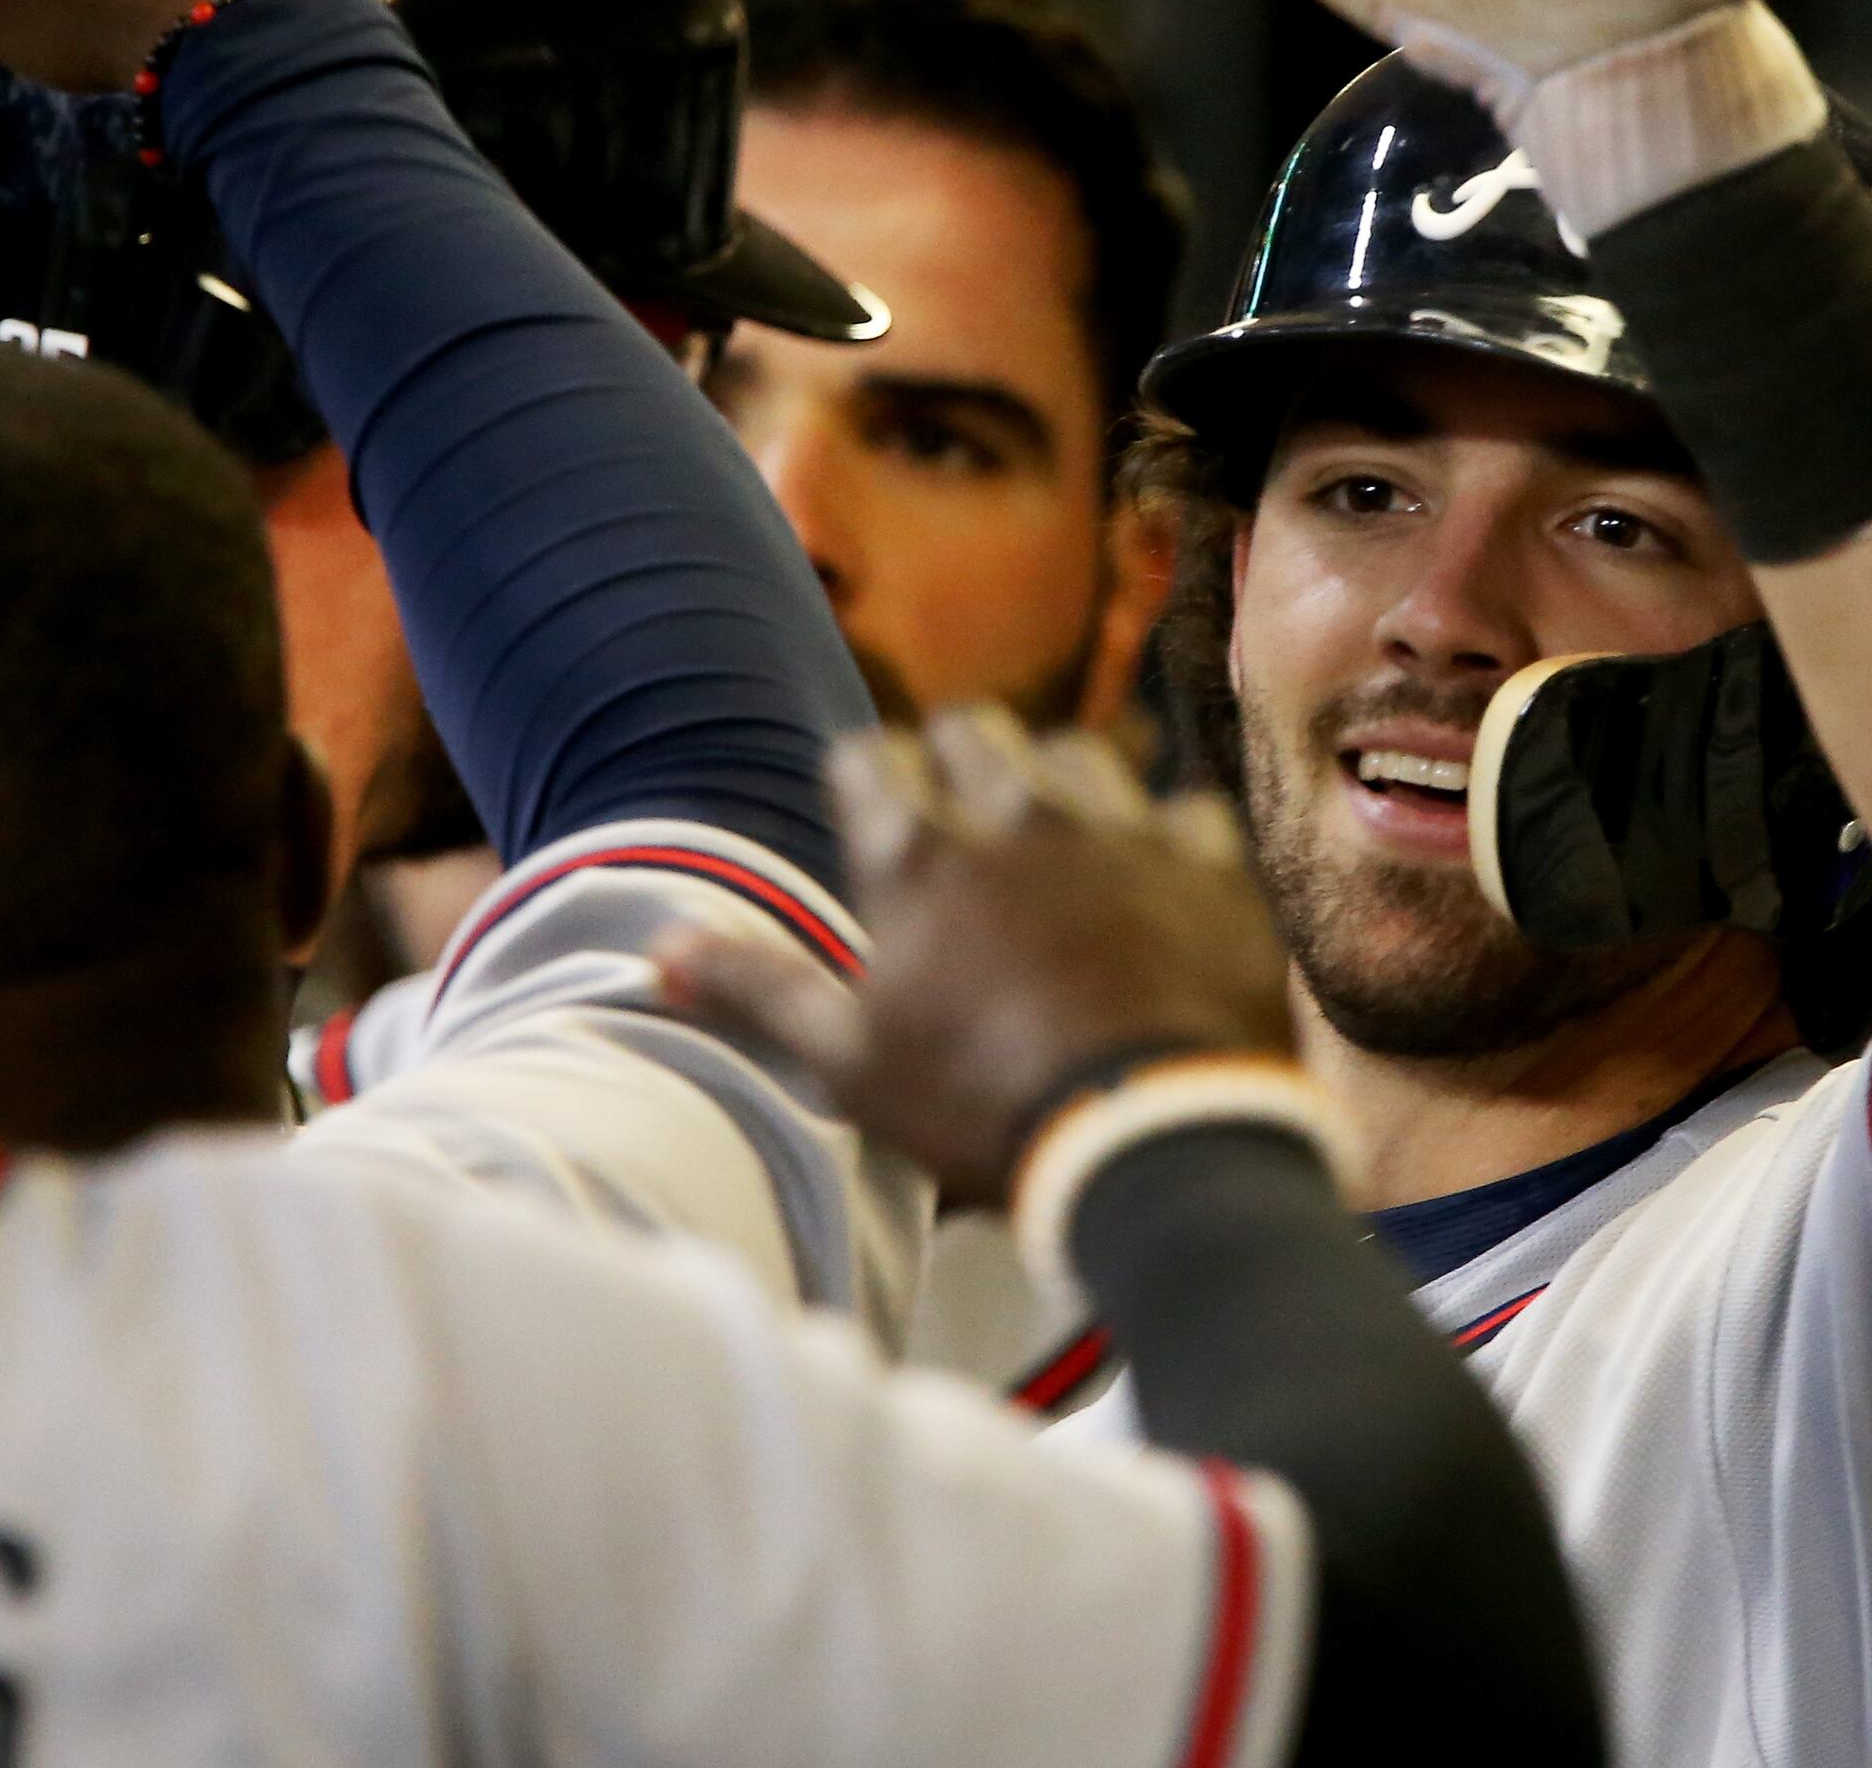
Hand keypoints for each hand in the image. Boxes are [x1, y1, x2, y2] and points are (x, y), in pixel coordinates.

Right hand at [654, 708, 1295, 1209]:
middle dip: (956, 755)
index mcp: (919, 855)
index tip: (866, 808)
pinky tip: (1158, 877)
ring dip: (1058, 779)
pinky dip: (1167, 835)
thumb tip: (659, 948)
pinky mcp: (1212, 865)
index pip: (871, 759)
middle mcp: (1020, 817)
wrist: (1149, 1140)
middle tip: (956, 808)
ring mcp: (1124, 831)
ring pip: (1082, 752)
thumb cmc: (979, 1107)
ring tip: (1054, 830)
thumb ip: (757, 989)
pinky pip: (1186, 809)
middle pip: (975, 731)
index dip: (864, 779)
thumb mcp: (846, 1062)